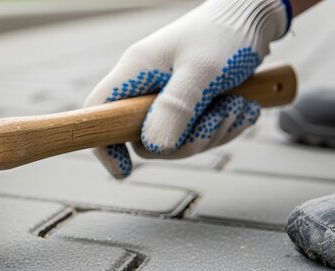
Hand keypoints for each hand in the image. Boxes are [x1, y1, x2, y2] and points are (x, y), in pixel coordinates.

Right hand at [85, 0, 290, 177]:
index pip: (99, 112)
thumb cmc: (226, 34)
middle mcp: (144, 86)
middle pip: (144, 137)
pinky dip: (222, 127)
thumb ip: (177, 107)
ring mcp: (166, 96)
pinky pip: (196, 133)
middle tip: (221, 118)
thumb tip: (154, 147)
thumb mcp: (203, 71)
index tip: (125, 171)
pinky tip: (243, 106)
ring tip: (240, 106)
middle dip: (187, 140)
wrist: (255, 15)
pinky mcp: (187, 102)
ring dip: (212, 132)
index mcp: (135, 72)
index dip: (104, 144)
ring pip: (174, 139)